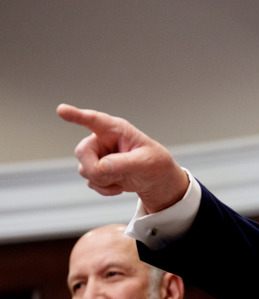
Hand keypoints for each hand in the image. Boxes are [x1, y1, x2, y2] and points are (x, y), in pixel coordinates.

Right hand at [58, 104, 188, 212]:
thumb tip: (100, 167)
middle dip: (94, 168)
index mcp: (116, 130)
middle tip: (114, 176)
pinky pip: (90, 182)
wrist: (155, 179)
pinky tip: (119, 185)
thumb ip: (123, 163)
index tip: (61, 110)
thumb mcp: (145, 162)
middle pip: (81, 152)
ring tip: (123, 177)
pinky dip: (105, 188)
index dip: (76, 115)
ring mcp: (97, 156)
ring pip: (84, 170)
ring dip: (104, 180)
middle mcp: (102, 140)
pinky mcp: (95, 170)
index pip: (94, 120)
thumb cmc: (154, 163)